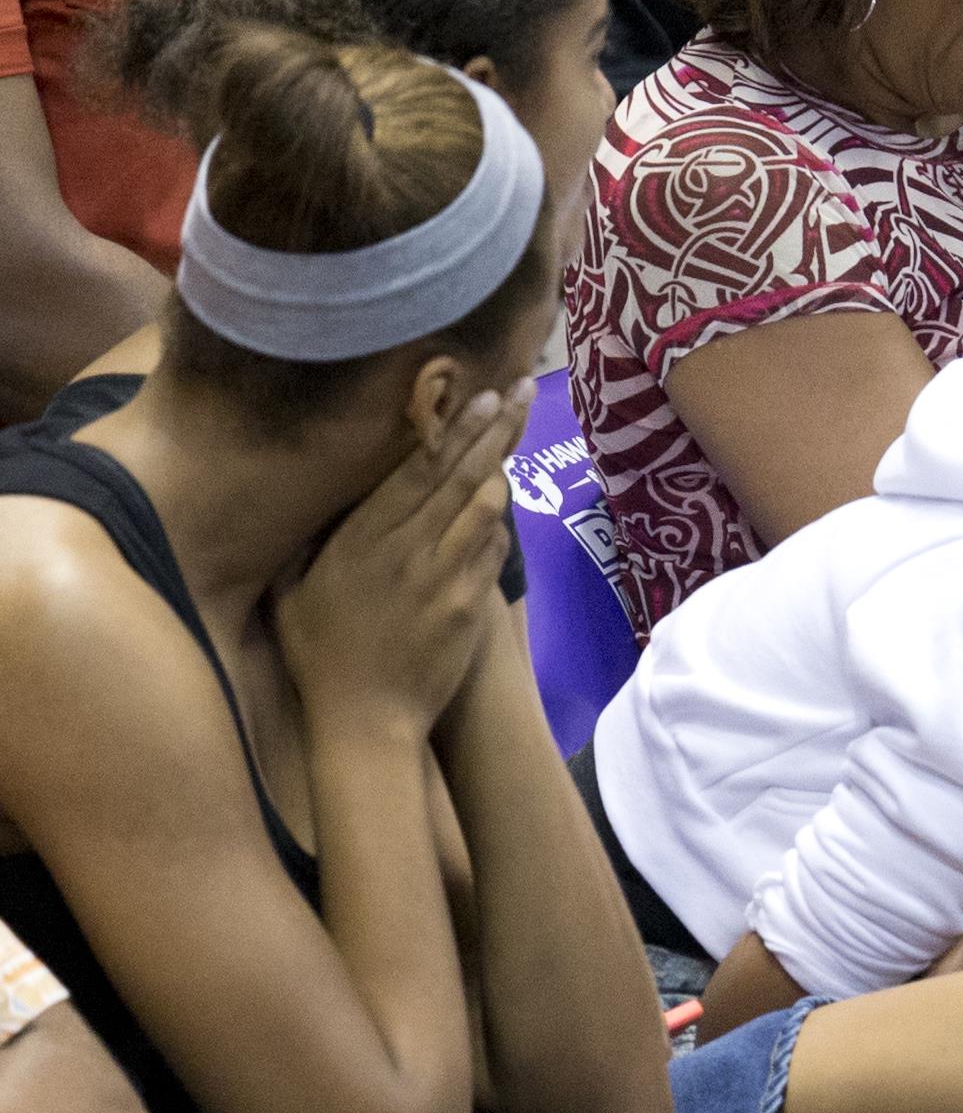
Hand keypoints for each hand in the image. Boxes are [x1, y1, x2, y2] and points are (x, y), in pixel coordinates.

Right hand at [276, 381, 535, 734]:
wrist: (364, 722)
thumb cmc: (319, 655)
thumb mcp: (290, 591)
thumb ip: (304, 539)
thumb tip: (305, 491)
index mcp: (360, 540)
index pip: (417, 470)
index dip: (454, 428)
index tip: (482, 393)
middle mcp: (406, 549)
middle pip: (461, 474)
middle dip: (495, 428)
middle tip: (521, 389)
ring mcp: (444, 576)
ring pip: (486, 506)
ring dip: (501, 468)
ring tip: (514, 434)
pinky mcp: (470, 603)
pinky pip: (494, 548)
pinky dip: (499, 520)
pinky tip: (501, 499)